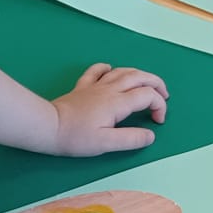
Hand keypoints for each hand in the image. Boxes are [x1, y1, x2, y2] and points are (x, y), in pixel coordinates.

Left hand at [49, 63, 168, 154]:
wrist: (47, 126)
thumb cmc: (76, 137)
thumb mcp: (106, 144)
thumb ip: (131, 139)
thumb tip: (150, 135)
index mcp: (118, 103)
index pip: (148, 96)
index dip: (159, 106)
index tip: (157, 122)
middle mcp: (110, 89)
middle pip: (140, 77)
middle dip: (157, 84)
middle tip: (164, 96)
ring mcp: (96, 85)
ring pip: (123, 71)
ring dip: (139, 75)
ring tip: (147, 84)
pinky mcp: (83, 86)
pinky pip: (97, 70)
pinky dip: (109, 69)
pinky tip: (111, 71)